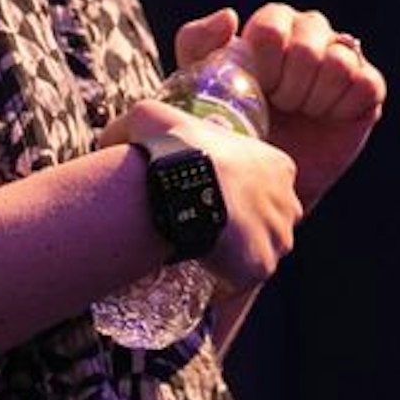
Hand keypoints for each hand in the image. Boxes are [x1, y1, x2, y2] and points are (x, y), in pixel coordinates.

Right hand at [114, 95, 300, 289]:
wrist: (179, 186)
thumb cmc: (174, 148)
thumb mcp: (153, 118)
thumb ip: (140, 125)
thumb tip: (111, 140)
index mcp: (277, 166)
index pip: (263, 185)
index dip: (237, 193)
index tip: (209, 199)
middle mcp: (287, 203)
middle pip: (268, 221)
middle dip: (243, 226)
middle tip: (202, 226)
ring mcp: (277, 237)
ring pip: (259, 252)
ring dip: (234, 255)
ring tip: (199, 252)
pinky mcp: (260, 266)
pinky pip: (243, 280)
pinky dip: (224, 281)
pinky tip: (201, 274)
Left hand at [174, 3, 386, 208]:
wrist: (263, 176)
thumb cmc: (230, 124)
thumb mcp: (198, 84)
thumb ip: (197, 42)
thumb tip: (230, 15)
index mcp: (273, 22)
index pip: (272, 28)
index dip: (263, 66)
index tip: (255, 89)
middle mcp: (311, 31)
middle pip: (308, 46)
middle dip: (288, 87)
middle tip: (278, 106)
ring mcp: (343, 56)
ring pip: (339, 64)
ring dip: (314, 99)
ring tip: (300, 112)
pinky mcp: (368, 86)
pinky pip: (366, 84)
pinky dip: (342, 107)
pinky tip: (325, 118)